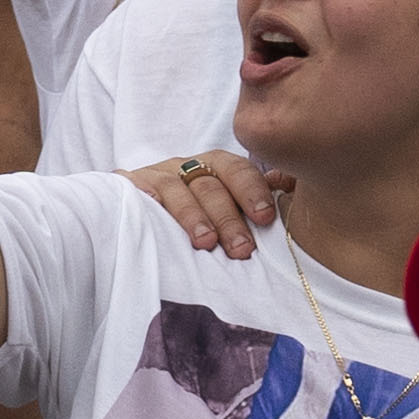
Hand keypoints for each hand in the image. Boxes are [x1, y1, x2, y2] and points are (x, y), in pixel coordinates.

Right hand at [130, 152, 283, 260]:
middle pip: (211, 184)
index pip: (237, 170)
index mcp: (214, 168)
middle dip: (229, 217)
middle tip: (242, 250)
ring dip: (195, 217)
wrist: (136, 214)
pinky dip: (151, 204)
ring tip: (206, 244)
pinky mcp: (128, 189)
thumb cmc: (195, 216)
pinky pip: (140, 193)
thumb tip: (291, 184)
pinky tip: (159, 221)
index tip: (265, 217)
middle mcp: (186, 168)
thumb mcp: (227, 206)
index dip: (252, 191)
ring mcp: (156, 178)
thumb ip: (258, 195)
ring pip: (179, 190)